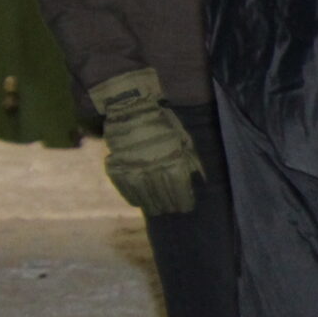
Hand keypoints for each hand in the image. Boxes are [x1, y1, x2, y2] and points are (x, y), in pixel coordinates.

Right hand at [89, 68, 201, 215]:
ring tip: (157, 210)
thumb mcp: (184, 138)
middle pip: (162, 195)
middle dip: (169, 205)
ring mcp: (132, 167)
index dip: (184, 201)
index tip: (186, 207)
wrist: (130, 107)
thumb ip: (192, 160)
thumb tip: (202, 180)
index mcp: (172, 159)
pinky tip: (137, 202)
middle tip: (172, 210)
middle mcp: (152, 167)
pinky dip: (130, 196)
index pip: (179, 189)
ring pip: (143, 195)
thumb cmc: (162, 122)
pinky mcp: (115, 165)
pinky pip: (123, 187)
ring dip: (151, 205)